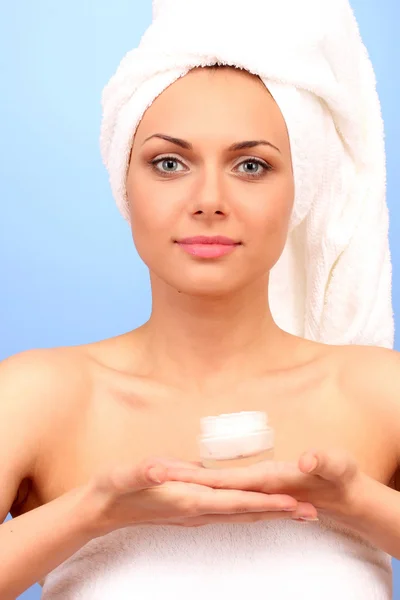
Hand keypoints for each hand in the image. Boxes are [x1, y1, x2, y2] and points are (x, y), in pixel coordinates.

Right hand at [86, 456, 317, 535]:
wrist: (101, 511)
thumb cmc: (114, 489)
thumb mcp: (124, 476)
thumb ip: (143, 472)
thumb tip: (158, 471)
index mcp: (188, 500)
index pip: (234, 502)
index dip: (264, 502)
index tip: (292, 503)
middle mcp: (197, 511)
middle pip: (246, 514)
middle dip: (279, 514)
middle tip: (312, 512)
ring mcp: (196, 515)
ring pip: (241, 517)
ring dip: (270, 515)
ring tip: (296, 514)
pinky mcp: (192, 512)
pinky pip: (229, 514)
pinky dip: (251, 512)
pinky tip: (258, 509)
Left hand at [164, 450, 365, 524]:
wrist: (346, 494)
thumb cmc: (342, 476)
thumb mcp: (339, 465)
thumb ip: (323, 462)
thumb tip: (306, 462)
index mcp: (268, 482)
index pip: (228, 484)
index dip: (200, 479)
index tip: (178, 475)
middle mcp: (255, 489)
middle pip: (214, 488)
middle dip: (184, 481)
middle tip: (152, 472)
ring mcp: (253, 491)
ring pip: (217, 489)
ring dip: (192, 483)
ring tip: (164, 475)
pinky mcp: (254, 488)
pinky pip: (225, 487)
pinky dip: (207, 484)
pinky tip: (196, 480)